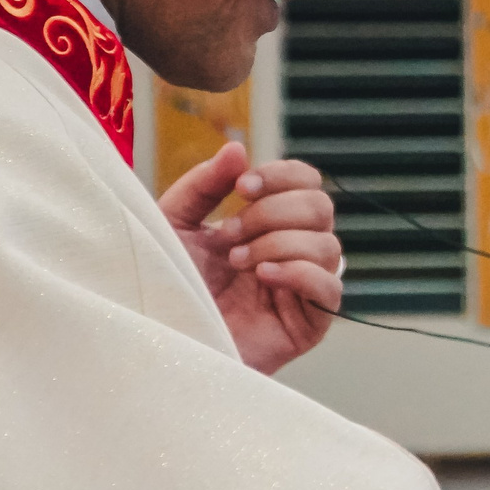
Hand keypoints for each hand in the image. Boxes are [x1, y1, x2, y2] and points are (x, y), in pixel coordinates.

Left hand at [160, 141, 341, 374]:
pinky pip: (330, 288)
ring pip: (329, 245)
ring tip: (238, 262)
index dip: (282, 176)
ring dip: (279, 243)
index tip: (242, 189)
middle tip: (231, 234)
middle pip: (321, 207)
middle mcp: (292, 251)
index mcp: (268, 224)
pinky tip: (263, 277)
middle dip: (274, 212)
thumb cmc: (164, 287)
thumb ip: (204, 185)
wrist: (159, 341)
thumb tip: (238, 149)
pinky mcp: (307, 325)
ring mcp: (302, 288)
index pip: (305, 183)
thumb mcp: (174, 224)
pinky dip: (299, 273)